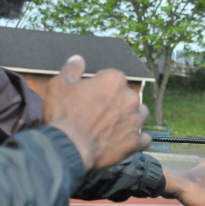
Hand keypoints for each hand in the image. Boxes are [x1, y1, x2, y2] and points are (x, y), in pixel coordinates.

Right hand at [44, 55, 150, 170]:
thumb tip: (78, 59)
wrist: (69, 146)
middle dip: (118, 102)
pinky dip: (138, 139)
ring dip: (132, 118)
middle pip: (129, 96)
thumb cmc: (64, 114)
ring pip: (140, 115)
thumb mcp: (60, 85)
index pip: (114, 78)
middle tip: (101, 112)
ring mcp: (135, 121)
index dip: (103, 86)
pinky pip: (144, 138)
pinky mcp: (136, 141)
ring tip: (115, 126)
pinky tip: (128, 141)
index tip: (93, 95)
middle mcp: (130, 98)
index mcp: (114, 80)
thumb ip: (72, 69)